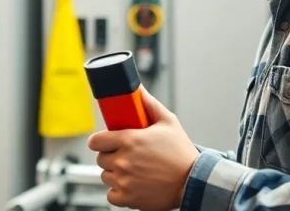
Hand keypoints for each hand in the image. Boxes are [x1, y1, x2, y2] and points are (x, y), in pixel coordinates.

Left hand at [87, 88, 198, 210]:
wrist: (193, 181)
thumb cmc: (181, 153)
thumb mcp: (168, 122)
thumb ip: (149, 104)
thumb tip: (138, 90)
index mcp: (129, 140)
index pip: (95, 141)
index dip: (100, 141)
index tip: (106, 142)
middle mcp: (123, 161)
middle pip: (100, 158)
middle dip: (111, 156)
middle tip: (126, 155)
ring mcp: (124, 181)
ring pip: (105, 176)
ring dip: (115, 173)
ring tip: (132, 170)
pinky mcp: (129, 198)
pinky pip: (111, 195)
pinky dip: (118, 192)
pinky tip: (131, 184)